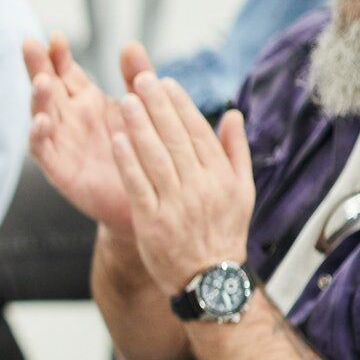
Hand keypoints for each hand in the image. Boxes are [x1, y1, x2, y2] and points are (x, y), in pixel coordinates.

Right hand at [25, 35, 153, 236]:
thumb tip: (130, 44)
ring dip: (38, 98)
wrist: (151, 198)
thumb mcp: (141, 108)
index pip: (65, 71)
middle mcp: (68, 119)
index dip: (58, 54)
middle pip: (46, 87)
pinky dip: (39, 135)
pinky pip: (43, 150)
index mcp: (86, 101)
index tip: (56, 36)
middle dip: (37, 65)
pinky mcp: (59, 169)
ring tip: (42, 81)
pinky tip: (42, 122)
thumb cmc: (144, 151)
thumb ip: (136, 77)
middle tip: (30, 43)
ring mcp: (61, 142)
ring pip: (40, 115)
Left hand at [109, 72, 254, 294]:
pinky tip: (116, 139)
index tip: (166, 83)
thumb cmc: (224, 231)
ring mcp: (176, 205)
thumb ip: (236, 151)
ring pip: (156, 158)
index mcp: (222, 177)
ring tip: (124, 101)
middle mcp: (201, 187)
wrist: (210, 280)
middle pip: (176, 139)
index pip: (199, 133)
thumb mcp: (242, 191)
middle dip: (157, 106)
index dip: (181, 106)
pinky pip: (138, 185)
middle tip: (140, 79)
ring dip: (139, 126)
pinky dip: (127, 161)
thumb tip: (233, 114)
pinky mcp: (153, 221)